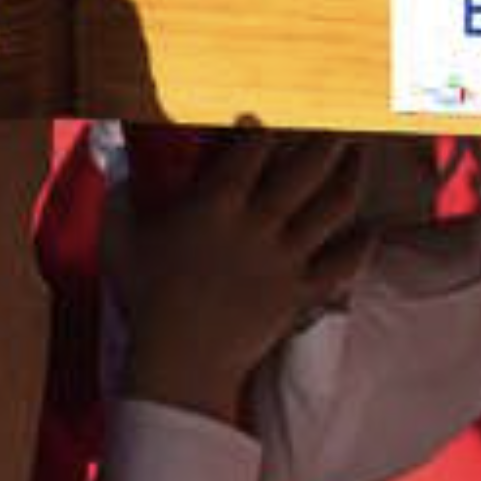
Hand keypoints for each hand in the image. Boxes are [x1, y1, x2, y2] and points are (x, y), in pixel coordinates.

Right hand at [108, 132, 369, 425]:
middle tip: (337, 127)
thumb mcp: (119, 236)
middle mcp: (260, 221)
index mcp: (217, 201)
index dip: (261, 129)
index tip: (263, 121)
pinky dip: (360, 246)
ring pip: (333, 207)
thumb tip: (110, 148)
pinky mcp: (301, 291)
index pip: (251, 148)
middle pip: (306, 168)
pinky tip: (370, 231)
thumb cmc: (145, 296)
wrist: (181, 359)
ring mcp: (286, 257)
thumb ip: (119, 189)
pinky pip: (342, 264)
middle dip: (325, 142)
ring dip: (350, 177)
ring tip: (357, 159)